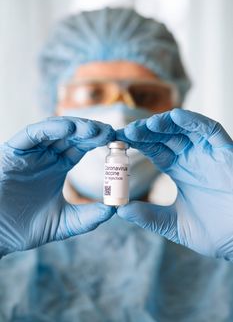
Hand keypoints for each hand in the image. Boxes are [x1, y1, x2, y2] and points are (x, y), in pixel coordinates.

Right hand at [0, 117, 114, 256]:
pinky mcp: (13, 151)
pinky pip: (33, 134)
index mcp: (58, 166)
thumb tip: (115, 209)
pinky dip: (51, 128)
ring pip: (55, 130)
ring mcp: (30, 152)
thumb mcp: (64, 222)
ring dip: (76, 127)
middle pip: (72, 135)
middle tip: (112, 133)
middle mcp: (46, 155)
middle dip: (92, 131)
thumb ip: (88, 217)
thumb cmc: (24, 228)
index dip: (99, 142)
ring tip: (96, 131)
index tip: (119, 142)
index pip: (82, 147)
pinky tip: (70, 129)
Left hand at [117, 109, 232, 259]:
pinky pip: (210, 130)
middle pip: (164, 135)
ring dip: (164, 123)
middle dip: (145, 131)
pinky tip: (175, 117)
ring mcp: (208, 153)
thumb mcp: (175, 224)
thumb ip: (150, 217)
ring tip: (145, 126)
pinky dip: (194, 121)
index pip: (154, 149)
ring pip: (184, 128)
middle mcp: (192, 157)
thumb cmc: (216, 233)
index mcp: (180, 169)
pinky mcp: (226, 152)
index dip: (137, 143)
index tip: (117, 142)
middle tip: (126, 132)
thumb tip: (120, 210)